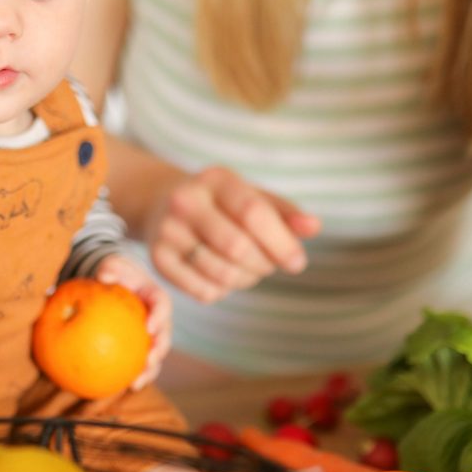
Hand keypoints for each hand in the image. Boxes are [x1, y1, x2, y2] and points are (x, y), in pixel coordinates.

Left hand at [94, 253, 170, 390]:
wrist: (116, 285)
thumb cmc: (115, 274)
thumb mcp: (112, 266)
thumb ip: (110, 268)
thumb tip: (103, 276)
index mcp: (155, 297)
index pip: (162, 305)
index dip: (160, 317)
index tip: (149, 328)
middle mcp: (158, 318)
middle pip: (164, 336)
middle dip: (159, 350)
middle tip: (149, 360)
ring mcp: (151, 336)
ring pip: (156, 355)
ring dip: (149, 371)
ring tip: (136, 383)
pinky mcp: (142, 348)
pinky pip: (140, 364)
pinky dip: (134, 375)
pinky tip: (121, 387)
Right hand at [146, 166, 320, 303]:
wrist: (164, 204)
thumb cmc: (222, 204)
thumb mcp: (253, 197)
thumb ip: (285, 212)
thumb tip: (314, 226)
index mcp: (216, 179)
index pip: (252, 213)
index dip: (281, 243)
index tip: (298, 262)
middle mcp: (185, 201)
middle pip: (237, 248)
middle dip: (264, 264)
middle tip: (270, 265)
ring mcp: (167, 230)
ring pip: (221, 274)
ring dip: (246, 280)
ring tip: (248, 269)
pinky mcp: (157, 259)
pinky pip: (203, 292)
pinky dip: (222, 291)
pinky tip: (223, 276)